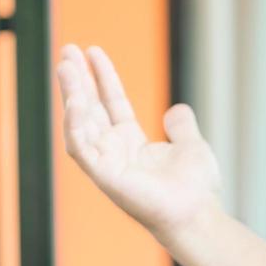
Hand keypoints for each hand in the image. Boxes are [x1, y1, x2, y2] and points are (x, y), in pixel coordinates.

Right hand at [58, 44, 223, 239]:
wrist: (199, 214)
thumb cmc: (196, 189)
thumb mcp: (191, 145)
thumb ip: (181, 126)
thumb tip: (176, 109)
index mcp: (132, 144)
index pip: (111, 104)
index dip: (103, 78)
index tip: (92, 51)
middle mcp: (115, 152)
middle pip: (90, 109)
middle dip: (78, 81)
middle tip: (67, 50)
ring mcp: (107, 164)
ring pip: (80, 124)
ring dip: (72, 94)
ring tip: (66, 66)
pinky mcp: (104, 176)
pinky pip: (82, 147)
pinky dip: (75, 124)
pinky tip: (75, 100)